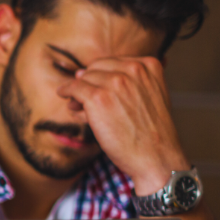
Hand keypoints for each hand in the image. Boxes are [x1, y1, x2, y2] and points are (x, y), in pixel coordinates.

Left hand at [57, 57, 189, 194]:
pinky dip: (66, 91)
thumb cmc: (150, 132)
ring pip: (84, 79)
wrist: (155, 156)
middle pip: (96, 69)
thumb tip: (79, 73)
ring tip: (80, 108)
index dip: (100, 78)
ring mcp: (115, 82)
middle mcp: (133, 69)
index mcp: (149, 65)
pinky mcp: (98, 98)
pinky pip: (74, 88)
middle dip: (88, 84)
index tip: (98, 91)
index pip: (112, 63)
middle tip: (84, 101)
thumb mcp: (149, 96)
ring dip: (78, 93)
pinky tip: (64, 96)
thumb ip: (125, 83)